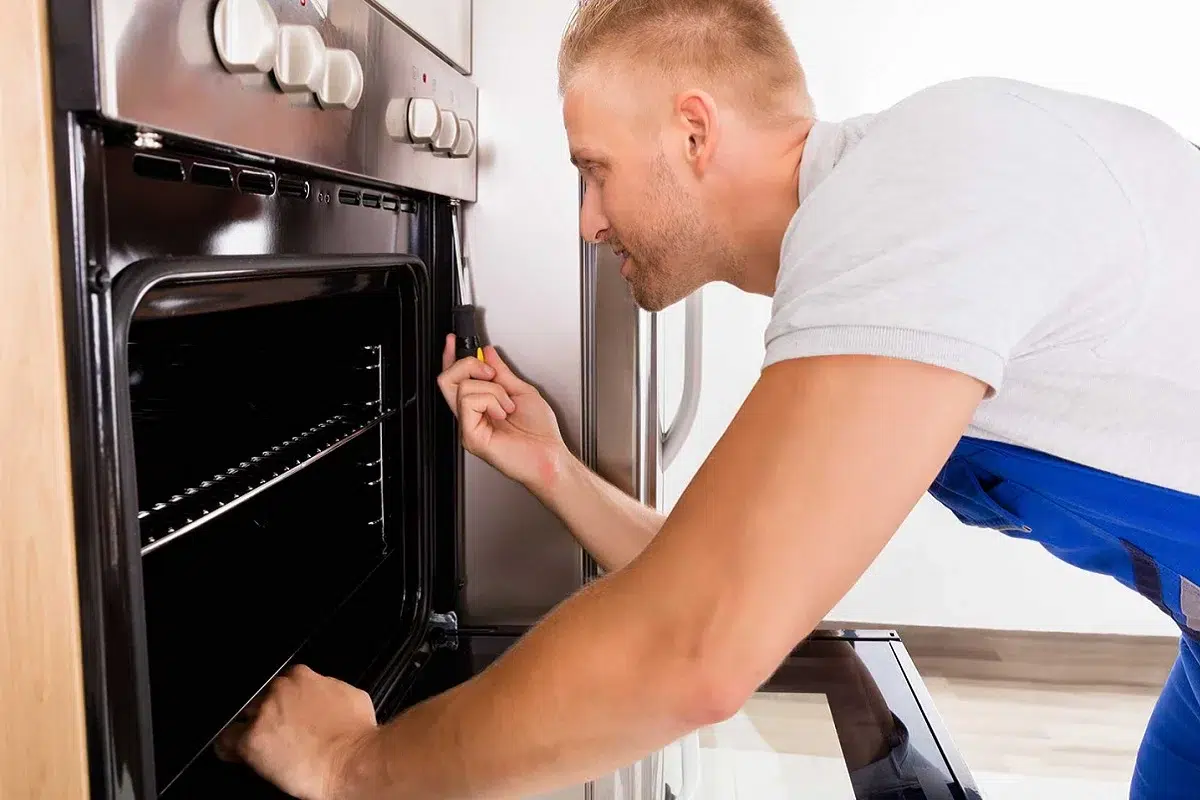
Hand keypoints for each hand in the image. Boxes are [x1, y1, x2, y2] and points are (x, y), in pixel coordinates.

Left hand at [214, 665, 376, 799]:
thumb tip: (327, 697)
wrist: (352, 761)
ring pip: (245, 717)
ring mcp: (264, 713)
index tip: (290, 714)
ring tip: (266, 748)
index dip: (286, 701)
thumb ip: (330, 691)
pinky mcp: (252, 740)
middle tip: (283, 734)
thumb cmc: (358, 736)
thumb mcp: (352, 698)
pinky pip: (227, 742)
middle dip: (270, 713)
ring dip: (254, 729)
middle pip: (263, 698)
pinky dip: (229, 749)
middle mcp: (280, 690)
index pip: (284, 683)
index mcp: (303, 678)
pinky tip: (236, 755)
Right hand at [438, 337, 567, 491]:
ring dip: (493, 390)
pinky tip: (503, 414)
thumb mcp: (522, 391)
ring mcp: (469, 426)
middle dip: (469, 364)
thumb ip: (502, 373)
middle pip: (447, 379)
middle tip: (491, 374)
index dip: (450, 357)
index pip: (456, 379)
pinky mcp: (471, 436)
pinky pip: (470, 403)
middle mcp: (471, 415)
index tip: (451, 341)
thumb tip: (488, 354)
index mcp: (481, 405)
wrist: (550, 456)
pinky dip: (491, 401)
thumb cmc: (540, 433)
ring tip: (507, 406)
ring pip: (462, 387)